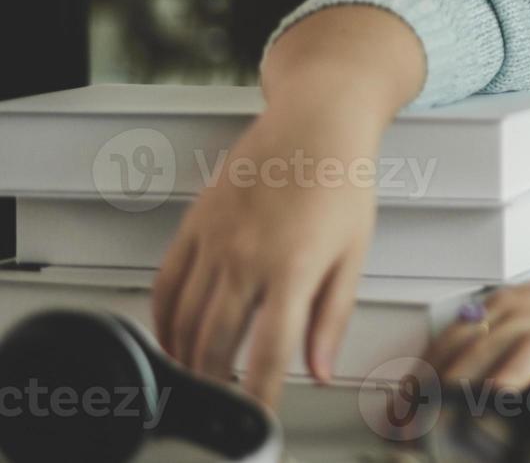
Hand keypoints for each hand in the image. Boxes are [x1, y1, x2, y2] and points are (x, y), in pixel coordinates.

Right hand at [149, 98, 386, 406]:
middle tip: (225, 403)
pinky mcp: (194, 224)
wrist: (317, 122)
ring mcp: (215, 240)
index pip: (269, 352)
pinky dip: (163, 319)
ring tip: (200, 380)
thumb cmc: (342, 180)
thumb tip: (321, 368)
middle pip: (215, 342)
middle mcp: (247, 257)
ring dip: (187, 358)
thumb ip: (333, 316)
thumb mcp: (355, 253)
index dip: (260, 395)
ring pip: (184, 319)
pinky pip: (165, 283)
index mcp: (294, 267)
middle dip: (217, 384)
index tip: (259, 418)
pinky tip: (173, 336)